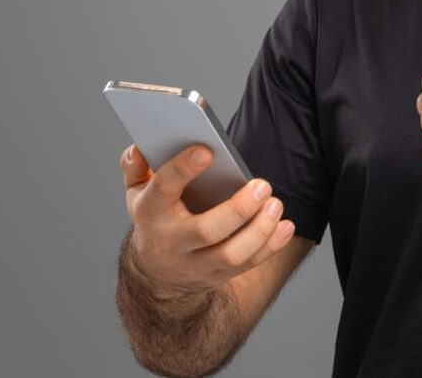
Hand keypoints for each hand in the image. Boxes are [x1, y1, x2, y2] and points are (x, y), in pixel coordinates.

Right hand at [120, 142, 296, 298]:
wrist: (154, 272)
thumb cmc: (155, 216)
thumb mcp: (137, 190)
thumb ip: (137, 164)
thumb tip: (143, 145)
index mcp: (151, 211)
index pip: (164, 189)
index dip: (183, 169)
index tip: (206, 150)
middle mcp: (172, 241)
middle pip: (207, 230)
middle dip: (239, 209)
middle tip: (262, 186)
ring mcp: (195, 263)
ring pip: (231, 254)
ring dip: (259, 230)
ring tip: (275, 204)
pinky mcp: (217, 276)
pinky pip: (248, 265)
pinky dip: (271, 246)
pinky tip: (285, 226)